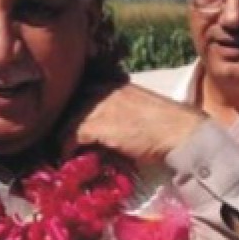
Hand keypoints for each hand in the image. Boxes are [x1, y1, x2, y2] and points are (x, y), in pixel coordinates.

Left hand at [61, 82, 205, 164]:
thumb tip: (94, 124)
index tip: (64, 126)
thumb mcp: (134, 105)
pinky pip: (71, 136)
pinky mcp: (97, 125)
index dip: (69, 110)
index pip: (78, 91)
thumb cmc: (163, 123)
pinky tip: (66, 156)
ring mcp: (98, 106)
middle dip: (62, 124)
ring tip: (61, 151)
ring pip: (67, 121)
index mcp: (112, 83)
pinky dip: (66, 148)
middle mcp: (102, 90)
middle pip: (69, 106)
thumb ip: (113, 107)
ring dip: (61, 138)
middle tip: (58, 140)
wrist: (180, 132)